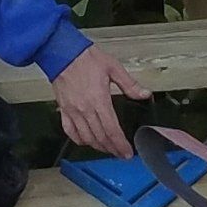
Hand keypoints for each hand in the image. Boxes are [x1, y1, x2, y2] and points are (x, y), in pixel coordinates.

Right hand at [50, 46, 149, 160]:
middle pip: (100, 137)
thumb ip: (129, 84)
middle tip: (120, 153)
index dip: (120, 144)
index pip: (111, 130)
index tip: (127, 153)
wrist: (62, 52)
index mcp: (99, 100)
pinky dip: (79, 140)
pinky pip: (70, 132)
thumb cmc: (87, 58)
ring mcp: (72, 112)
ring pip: (86, 138)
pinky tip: (87, 141)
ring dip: (97, 146)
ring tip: (107, 148)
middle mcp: (85, 110)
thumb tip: (145, 94)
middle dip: (112, 148)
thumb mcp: (113, 67)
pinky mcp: (63, 110)